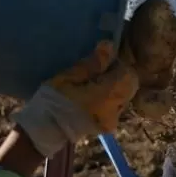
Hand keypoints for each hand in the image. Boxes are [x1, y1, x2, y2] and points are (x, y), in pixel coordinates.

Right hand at [12, 41, 138, 157]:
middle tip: (96, 74)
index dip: (117, 64)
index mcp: (107, 95)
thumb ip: (93, 63)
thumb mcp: (69, 77)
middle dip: (117, 76)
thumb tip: (110, 45)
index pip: (128, 74)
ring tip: (92, 86)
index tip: (100, 63)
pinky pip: (116, 107)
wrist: (45, 131)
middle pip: (129, 86)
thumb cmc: (53, 101)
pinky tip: (91, 98)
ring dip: (113, 88)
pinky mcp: (108, 126)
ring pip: (123, 96)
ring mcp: (113, 120)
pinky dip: (108, 99)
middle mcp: (116, 109)